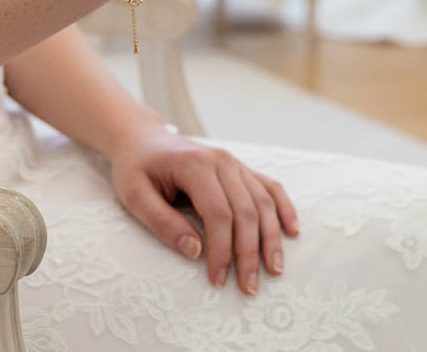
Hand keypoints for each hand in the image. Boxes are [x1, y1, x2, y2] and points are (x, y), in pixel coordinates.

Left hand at [109, 123, 298, 294]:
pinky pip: (269, 186)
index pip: (218, 213)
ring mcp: (233, 162)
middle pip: (245, 210)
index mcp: (194, 164)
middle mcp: (220, 160)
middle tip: (249, 288)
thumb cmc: (135, 169)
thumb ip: (162, 223)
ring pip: (262, 201)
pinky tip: (291, 230)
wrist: (142, 139)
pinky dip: (283, 207)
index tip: (218, 280)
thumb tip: (195, 252)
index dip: (222, 250)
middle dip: (249, 252)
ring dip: (270, 238)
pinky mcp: (239, 168)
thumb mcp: (135, 196)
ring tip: (274, 270)